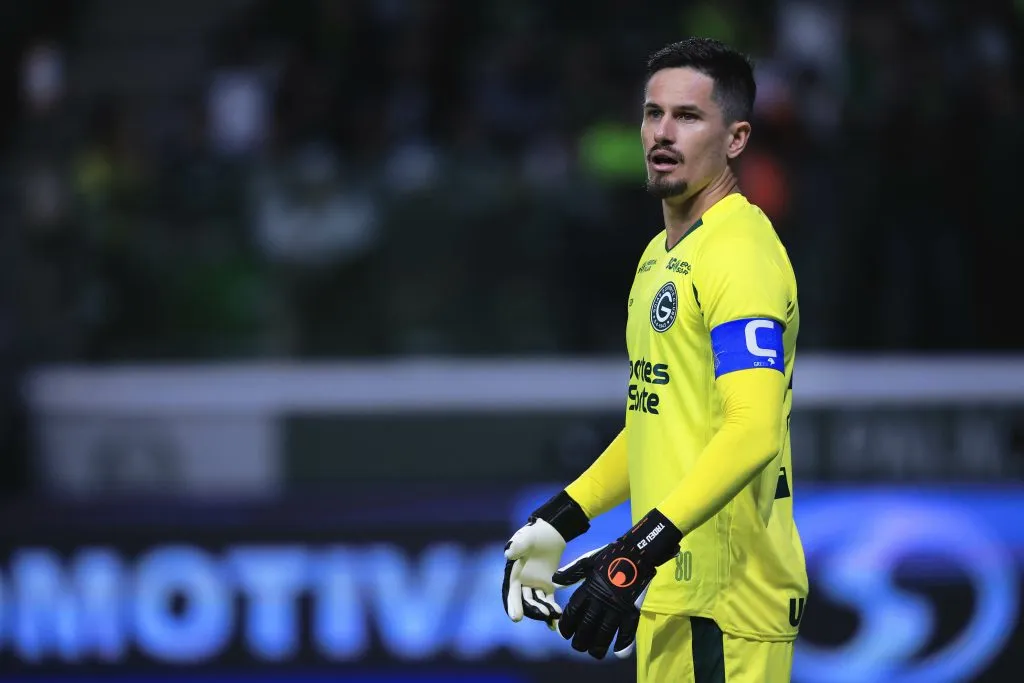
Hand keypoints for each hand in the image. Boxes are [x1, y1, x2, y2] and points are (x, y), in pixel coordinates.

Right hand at [502, 490, 589, 629]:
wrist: (551, 532)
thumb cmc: (534, 534)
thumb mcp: (526, 538)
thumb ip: (518, 546)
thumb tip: (508, 553)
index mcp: (513, 573)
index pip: (511, 592)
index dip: (513, 604)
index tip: (516, 618)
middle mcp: (522, 583)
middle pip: (524, 601)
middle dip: (531, 610)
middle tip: (542, 614)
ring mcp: (534, 585)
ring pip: (537, 602)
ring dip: (543, 610)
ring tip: (552, 614)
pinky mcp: (547, 586)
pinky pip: (548, 600)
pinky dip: (552, 610)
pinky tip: (557, 619)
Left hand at [552, 509, 681, 659]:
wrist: (636, 552)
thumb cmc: (610, 555)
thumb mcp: (587, 560)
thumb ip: (571, 573)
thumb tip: (555, 582)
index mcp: (588, 589)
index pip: (573, 612)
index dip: (567, 625)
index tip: (565, 633)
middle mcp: (600, 601)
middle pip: (587, 626)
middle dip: (580, 640)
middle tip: (578, 646)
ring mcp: (617, 607)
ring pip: (605, 632)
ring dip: (598, 645)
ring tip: (594, 653)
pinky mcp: (632, 609)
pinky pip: (628, 630)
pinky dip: (624, 643)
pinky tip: (618, 653)